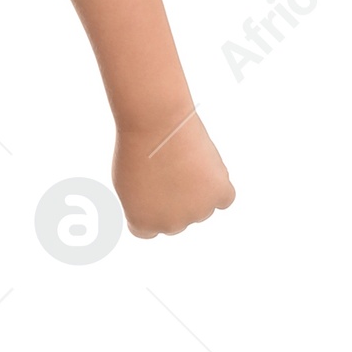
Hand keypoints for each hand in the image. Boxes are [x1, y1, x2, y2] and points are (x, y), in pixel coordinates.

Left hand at [112, 109, 234, 238]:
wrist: (155, 122)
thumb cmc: (137, 144)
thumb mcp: (125, 182)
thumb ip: (144, 204)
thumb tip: (160, 209)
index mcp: (142, 224)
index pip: (149, 230)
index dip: (151, 207)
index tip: (150, 189)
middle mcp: (171, 225)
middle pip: (177, 220)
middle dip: (174, 201)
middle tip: (169, 171)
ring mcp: (197, 212)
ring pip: (203, 208)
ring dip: (198, 192)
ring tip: (184, 163)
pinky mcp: (219, 194)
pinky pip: (225, 198)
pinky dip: (218, 187)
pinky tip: (206, 171)